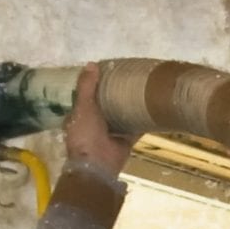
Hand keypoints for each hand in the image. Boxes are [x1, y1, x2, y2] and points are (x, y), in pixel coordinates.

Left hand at [62, 63, 134, 178]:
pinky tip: (151, 110)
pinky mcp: (124, 141)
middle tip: (127, 78)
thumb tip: (92, 63)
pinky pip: (135, 129)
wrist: (98, 164)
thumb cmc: (85, 135)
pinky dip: (142, 121)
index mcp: (79, 116)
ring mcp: (110, 134)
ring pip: (120, 116)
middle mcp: (93, 124)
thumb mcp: (83, 107)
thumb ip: (87, 86)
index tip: (107, 73)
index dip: (94, 85)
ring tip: (140, 90)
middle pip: (104, 106)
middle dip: (113, 95)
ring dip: (128, 107)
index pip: (86, 97)